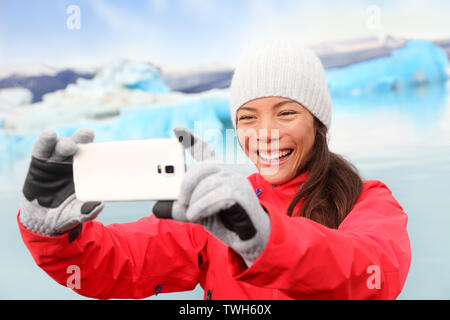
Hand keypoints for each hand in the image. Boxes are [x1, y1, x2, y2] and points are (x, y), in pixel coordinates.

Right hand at [19, 129, 103, 238]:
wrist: (43, 220)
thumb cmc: (67, 212)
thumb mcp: (78, 213)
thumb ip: (88, 210)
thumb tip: (99, 205)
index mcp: (85, 170)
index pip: (92, 154)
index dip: (96, 145)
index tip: (103, 143)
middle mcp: (71, 161)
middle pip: (78, 144)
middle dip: (82, 137)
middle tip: (87, 135)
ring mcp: (55, 161)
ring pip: (60, 145)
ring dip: (65, 142)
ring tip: (69, 146)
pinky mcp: (39, 162)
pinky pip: (41, 149)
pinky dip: (45, 141)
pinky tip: (50, 135)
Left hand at [153, 127, 269, 265]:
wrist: (248, 237)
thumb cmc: (222, 220)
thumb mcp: (195, 212)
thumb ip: (178, 208)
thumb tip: (156, 207)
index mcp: (215, 173)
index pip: (204, 151)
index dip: (190, 139)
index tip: (176, 129)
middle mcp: (226, 172)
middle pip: (201, 167)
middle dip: (186, 184)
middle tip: (181, 201)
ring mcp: (236, 181)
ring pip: (207, 184)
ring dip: (195, 201)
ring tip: (193, 213)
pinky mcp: (241, 193)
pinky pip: (216, 195)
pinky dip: (202, 206)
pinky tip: (197, 214)